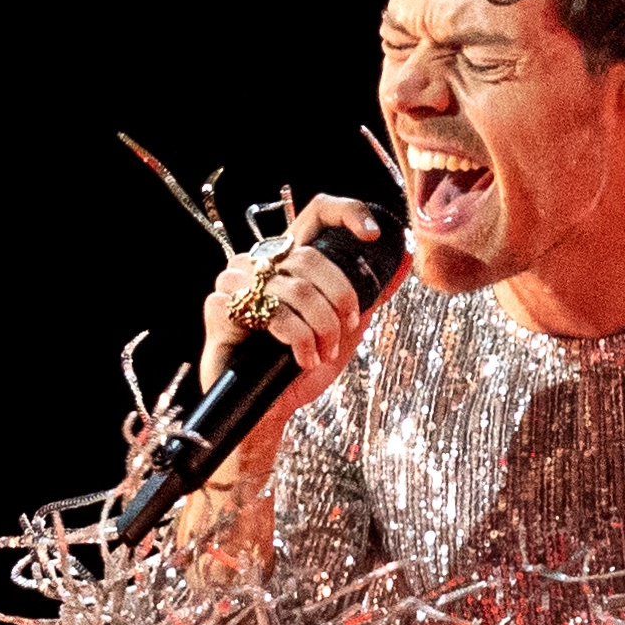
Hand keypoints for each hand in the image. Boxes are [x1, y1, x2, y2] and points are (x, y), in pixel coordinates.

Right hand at [196, 196, 398, 450]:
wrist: (268, 411)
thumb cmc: (300, 369)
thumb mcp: (346, 329)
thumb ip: (370, 294)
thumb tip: (405, 261)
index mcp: (289, 259)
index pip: (317, 213)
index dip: (347, 212)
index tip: (373, 236)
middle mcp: (260, 262)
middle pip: (311, 258)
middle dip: (339, 302)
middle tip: (343, 332)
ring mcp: (234, 282)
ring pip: (296, 287)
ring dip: (320, 328)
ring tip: (321, 353)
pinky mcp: (219, 307)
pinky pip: (272, 313)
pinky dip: (298, 340)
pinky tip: (300, 360)